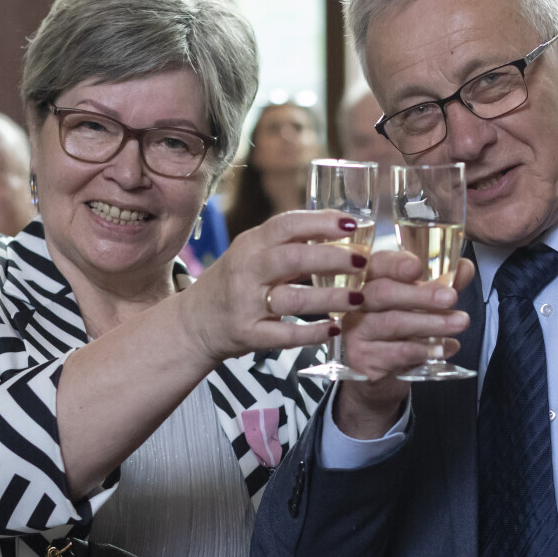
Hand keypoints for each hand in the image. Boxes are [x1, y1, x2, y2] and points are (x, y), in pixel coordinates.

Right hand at [180, 210, 372, 363]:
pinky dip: (313, 333)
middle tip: (363, 262)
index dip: (320, 222)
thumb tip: (342, 230)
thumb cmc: (234, 283)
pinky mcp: (247, 334)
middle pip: (293, 258)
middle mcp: (245, 270)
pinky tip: (334, 328)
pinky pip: (286, 334)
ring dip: (331, 298)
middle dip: (332, 258)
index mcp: (250, 244)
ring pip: (293, 299)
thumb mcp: (253, 254)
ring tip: (358, 298)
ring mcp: (244, 303)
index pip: (286, 224)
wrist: (194, 323)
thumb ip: (289, 243)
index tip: (352, 224)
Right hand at [333, 250, 474, 438]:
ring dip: (429, 323)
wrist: (382, 374)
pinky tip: (442, 349)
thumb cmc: (400, 332)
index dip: (396, 264)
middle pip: (382, 293)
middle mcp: (356, 304)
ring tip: (458, 323)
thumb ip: (441, 285)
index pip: (377, 264)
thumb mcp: (421, 305)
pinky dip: (421, 350)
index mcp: (369, 281)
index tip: (418, 267)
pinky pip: (394, 353)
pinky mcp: (361, 359)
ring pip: (391, 323)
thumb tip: (464, 268)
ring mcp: (355, 332)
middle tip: (451, 297)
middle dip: (420, 295)